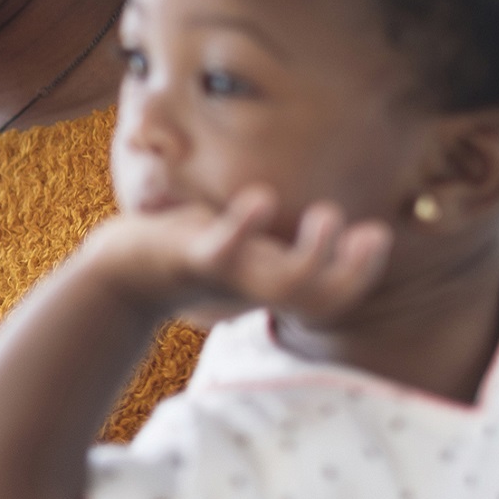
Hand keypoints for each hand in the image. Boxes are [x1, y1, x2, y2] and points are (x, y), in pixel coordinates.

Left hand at [79, 186, 391, 324]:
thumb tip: (319, 215)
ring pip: (279, 286)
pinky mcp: (189, 256)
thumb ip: (275, 244)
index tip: (377, 233)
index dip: (361, 272)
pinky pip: (220, 250)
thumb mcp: (240, 249)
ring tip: (328, 213)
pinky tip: (262, 198)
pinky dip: (242, 227)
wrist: (121, 270)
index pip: (329, 295)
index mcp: (268, 283)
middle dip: (352, 271)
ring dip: (311, 255)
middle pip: (316, 299)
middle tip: (371, 232)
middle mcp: (252, 286)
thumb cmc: (187, 255)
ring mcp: (223, 275)